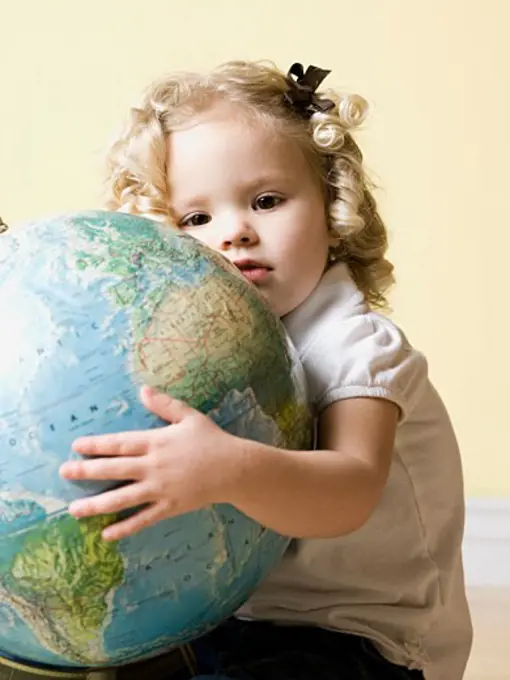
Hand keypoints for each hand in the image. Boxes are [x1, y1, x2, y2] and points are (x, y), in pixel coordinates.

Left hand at [59, 386, 242, 540]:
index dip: (96, 445)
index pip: (119, 444)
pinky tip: (106, 534)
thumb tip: (142, 389)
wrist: (234, 468)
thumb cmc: (211, 439)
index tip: (76, 446)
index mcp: (156, 442)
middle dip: (86, 471)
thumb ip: (164, 404)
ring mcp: (160, 489)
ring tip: (74, 509)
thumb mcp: (189, 416)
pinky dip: (124, 527)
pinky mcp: (168, 507)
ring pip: (122, 498)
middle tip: (64, 472)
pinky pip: (142, 520)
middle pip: (114, 470)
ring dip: (96, 504)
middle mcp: (153, 466)